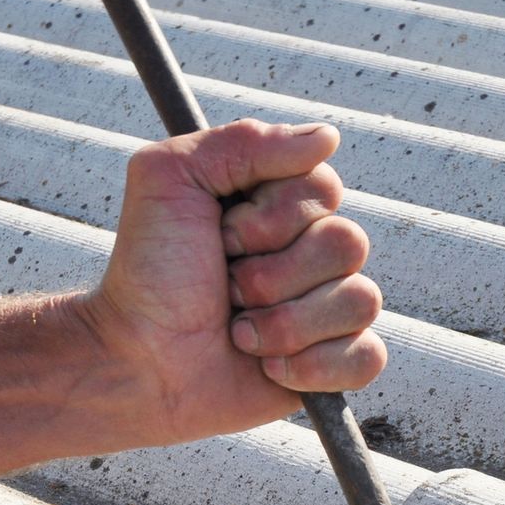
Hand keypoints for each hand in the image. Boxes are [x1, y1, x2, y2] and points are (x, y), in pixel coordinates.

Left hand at [76, 119, 385, 442]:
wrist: (137, 362)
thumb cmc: (150, 274)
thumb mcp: (172, 179)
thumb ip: (243, 142)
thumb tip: (327, 137)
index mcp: (279, 208)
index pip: (324, 189)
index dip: (273, 217)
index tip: (221, 235)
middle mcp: (310, 255)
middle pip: (348, 244)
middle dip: (272, 274)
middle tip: (226, 288)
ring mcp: (325, 311)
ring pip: (360, 300)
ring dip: (286, 323)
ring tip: (241, 333)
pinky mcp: (333, 366)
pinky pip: (368, 356)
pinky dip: (314, 366)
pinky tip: (268, 367)